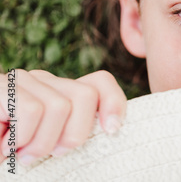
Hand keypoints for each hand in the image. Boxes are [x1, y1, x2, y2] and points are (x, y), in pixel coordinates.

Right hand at [0, 69, 126, 165]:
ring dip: (40, 143)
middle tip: (47, 154)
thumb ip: (69, 136)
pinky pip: (31, 110)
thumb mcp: (45, 147)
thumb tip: (111, 130)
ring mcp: (21, 81)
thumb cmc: (9, 153)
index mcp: (60, 94)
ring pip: (60, 107)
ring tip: (19, 154)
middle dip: (72, 135)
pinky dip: (20, 138)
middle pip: (85, 96)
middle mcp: (45, 82)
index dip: (114, 102)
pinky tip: (3, 147)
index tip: (112, 131)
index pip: (99, 82)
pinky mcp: (1, 87)